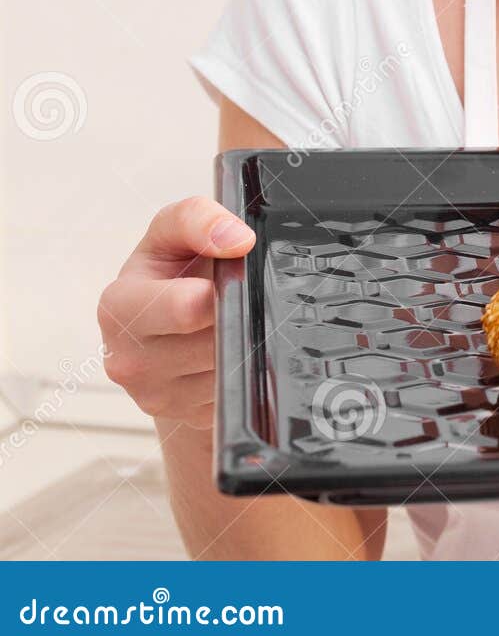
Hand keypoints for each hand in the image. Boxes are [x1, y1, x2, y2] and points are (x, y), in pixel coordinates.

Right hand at [98, 196, 256, 428]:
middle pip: (217, 341)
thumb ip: (197, 218)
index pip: (185, 309)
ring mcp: (154, 396)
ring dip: (242, 342)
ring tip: (227, 321)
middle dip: (235, 317)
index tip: (225, 282)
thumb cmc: (170, 271)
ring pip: (231, 368)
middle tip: (235, 299)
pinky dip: (243, 369)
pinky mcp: (185, 417)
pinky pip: (236, 393)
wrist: (169, 326)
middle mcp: (127, 359)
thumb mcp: (173, 232)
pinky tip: (226, 351)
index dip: (216, 295)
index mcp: (119, 307)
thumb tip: (237, 240)